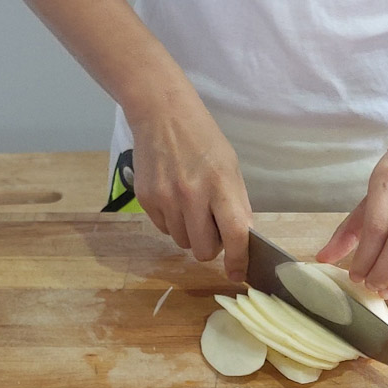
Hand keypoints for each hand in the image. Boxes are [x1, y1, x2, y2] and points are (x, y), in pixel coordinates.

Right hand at [130, 88, 251, 281]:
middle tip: (212, 226)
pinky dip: (172, 221)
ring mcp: (165, 198)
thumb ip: (237, 203)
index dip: (239, 260)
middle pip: (203, 250)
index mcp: (220, 184)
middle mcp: (191, 195)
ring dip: (190, 233)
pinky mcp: (145, 199)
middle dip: (211, 247)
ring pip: (182, 242)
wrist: (161, 114)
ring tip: (191, 206)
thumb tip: (242, 239)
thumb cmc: (202, 139)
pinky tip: (173, 197)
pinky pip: (163, 228)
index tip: (238, 273)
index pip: (234, 234)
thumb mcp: (230, 166)